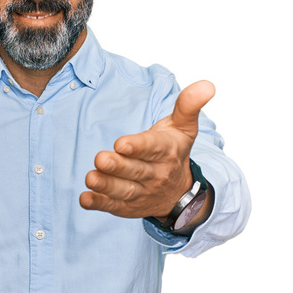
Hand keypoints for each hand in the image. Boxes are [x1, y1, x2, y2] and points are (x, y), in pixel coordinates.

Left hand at [80, 80, 214, 218]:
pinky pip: (113, 206)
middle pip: (136, 171)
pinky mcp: (128, 207)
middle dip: (118, 166)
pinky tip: (85, 199)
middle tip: (100, 159)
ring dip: (106, 186)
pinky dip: (99, 204)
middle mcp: (156, 175)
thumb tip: (207, 85)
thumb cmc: (174, 151)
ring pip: (124, 190)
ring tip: (91, 178)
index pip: (153, 148)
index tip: (121, 144)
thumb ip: (188, 105)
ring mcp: (141, 193)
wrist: (179, 193)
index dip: (138, 147)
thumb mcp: (184, 128)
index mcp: (167, 152)